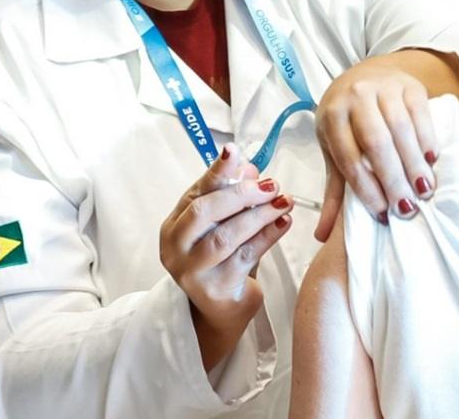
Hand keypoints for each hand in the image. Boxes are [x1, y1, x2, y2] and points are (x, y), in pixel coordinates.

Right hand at [159, 144, 294, 369]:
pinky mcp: (216, 289)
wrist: (220, 309)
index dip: (216, 170)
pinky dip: (268, 236)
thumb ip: (232, 197)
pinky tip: (284, 222)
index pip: (196, 192)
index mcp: (173, 226)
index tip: (234, 150)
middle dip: (241, 193)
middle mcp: (175, 248)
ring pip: (227, 235)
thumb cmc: (221, 259)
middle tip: (272, 184)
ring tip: (285, 201)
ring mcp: (193, 271)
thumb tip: (250, 167)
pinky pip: (246, 256)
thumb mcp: (223, 225)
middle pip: (204, 212)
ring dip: (260, 214)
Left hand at [314, 55, 439, 241]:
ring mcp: (383, 87)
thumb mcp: (335, 148)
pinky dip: (427, 138)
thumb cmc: (348, 119)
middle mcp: (355, 97)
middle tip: (407, 209)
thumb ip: (334, 189)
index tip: (383, 214)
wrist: (366, 74)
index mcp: (332, 117)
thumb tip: (322, 235)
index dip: (366, 188)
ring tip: (424, 190)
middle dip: (393, 179)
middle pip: (376, 143)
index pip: (349, 157)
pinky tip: (432, 160)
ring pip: (401, 129)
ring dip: (414, 162)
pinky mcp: (409, 85)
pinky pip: (420, 114)